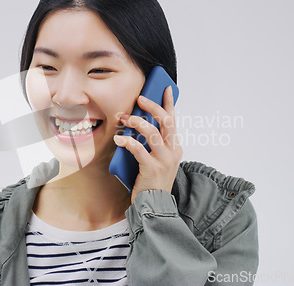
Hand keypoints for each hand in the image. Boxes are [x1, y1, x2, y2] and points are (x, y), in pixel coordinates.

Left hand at [113, 86, 182, 203]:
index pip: (173, 120)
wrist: (154, 205)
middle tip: (140, 98)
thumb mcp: (157, 159)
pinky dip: (128, 141)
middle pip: (166, 122)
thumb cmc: (152, 180)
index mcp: (174, 148)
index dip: (170, 103)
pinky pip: (139, 149)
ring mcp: (164, 160)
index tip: (166, 88)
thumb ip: (153, 143)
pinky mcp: (152, 169)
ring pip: (153, 133)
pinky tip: (119, 139)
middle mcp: (172, 152)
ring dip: (138, 122)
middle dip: (153, 106)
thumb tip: (140, 123)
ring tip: (125, 119)